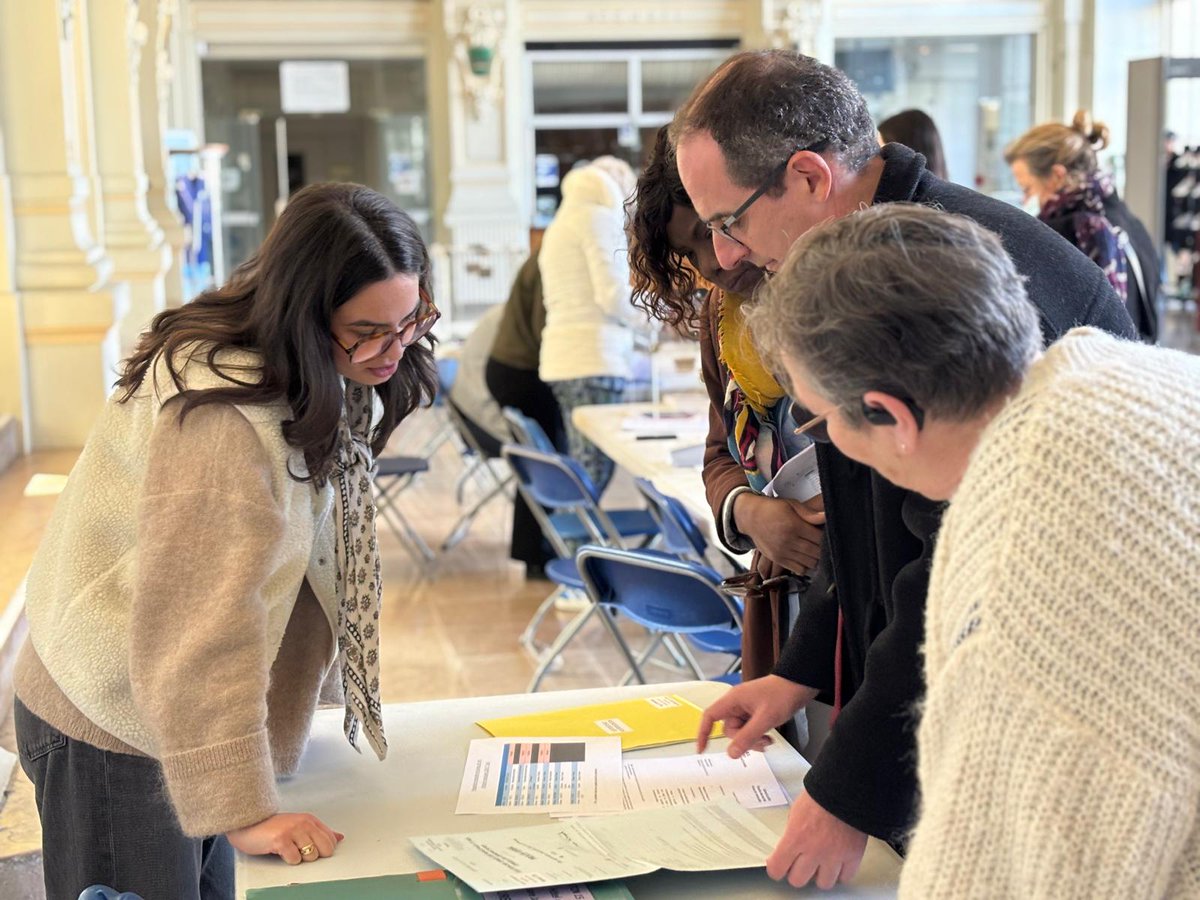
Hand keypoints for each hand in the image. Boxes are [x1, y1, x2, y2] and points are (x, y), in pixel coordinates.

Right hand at [227, 812, 344, 865]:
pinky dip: (288, 860)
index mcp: (310, 820)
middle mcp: (304, 823)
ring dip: (299, 858)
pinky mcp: (281, 840)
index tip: (310, 848)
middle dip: (314, 855)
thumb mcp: (300, 826)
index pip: (331, 840)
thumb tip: (339, 838)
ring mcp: (293, 831)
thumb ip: (320, 832)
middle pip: (326, 849)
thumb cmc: (273, 828)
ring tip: (288, 849)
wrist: (248, 825)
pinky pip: (294, 859)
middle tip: (299, 850)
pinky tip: (280, 851)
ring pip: (311, 856)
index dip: (322, 850)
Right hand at [697, 674, 816, 755]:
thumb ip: (747, 737)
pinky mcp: (755, 713)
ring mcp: (746, 709)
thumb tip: (731, 753)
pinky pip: (750, 730)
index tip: (701, 749)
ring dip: (753, 740)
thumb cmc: (782, 695)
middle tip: (761, 742)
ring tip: (768, 740)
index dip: (703, 732)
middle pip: (729, 729)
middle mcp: (737, 704)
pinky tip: (769, 737)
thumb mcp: (765, 719)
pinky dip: (758, 736)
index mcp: (733, 700)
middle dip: (743, 740)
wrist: (799, 685)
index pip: (710, 716)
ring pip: (741, 732)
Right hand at [733, 493, 824, 572]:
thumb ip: (809, 513)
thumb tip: (826, 516)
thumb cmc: (772, 509)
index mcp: (793, 525)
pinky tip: (804, 557)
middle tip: (821, 543)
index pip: (819, 538)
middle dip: (822, 549)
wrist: (750, 517)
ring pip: (809, 562)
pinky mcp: (777, 559)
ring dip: (814, 558)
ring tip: (813, 550)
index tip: (825, 534)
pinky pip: (798, 569)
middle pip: (816, 552)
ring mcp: (782, 552)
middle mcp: (787, 540)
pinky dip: (805, 565)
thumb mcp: (791, 505)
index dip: (825, 537)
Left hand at [766, 791, 867, 888]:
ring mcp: (834, 855)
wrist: (846, 787)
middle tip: (798, 866)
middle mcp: (814, 850)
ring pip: (823, 883)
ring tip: (820, 865)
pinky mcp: (852, 856)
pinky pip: (845, 877)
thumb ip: (793, 832)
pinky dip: (841, 873)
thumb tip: (789, 845)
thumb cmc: (822, 792)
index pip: (777, 868)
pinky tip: (837, 864)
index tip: (778, 866)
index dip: (776, 869)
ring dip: (820, 875)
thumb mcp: (796, 811)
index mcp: (796, 837)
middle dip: (797, 873)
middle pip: (798, 880)